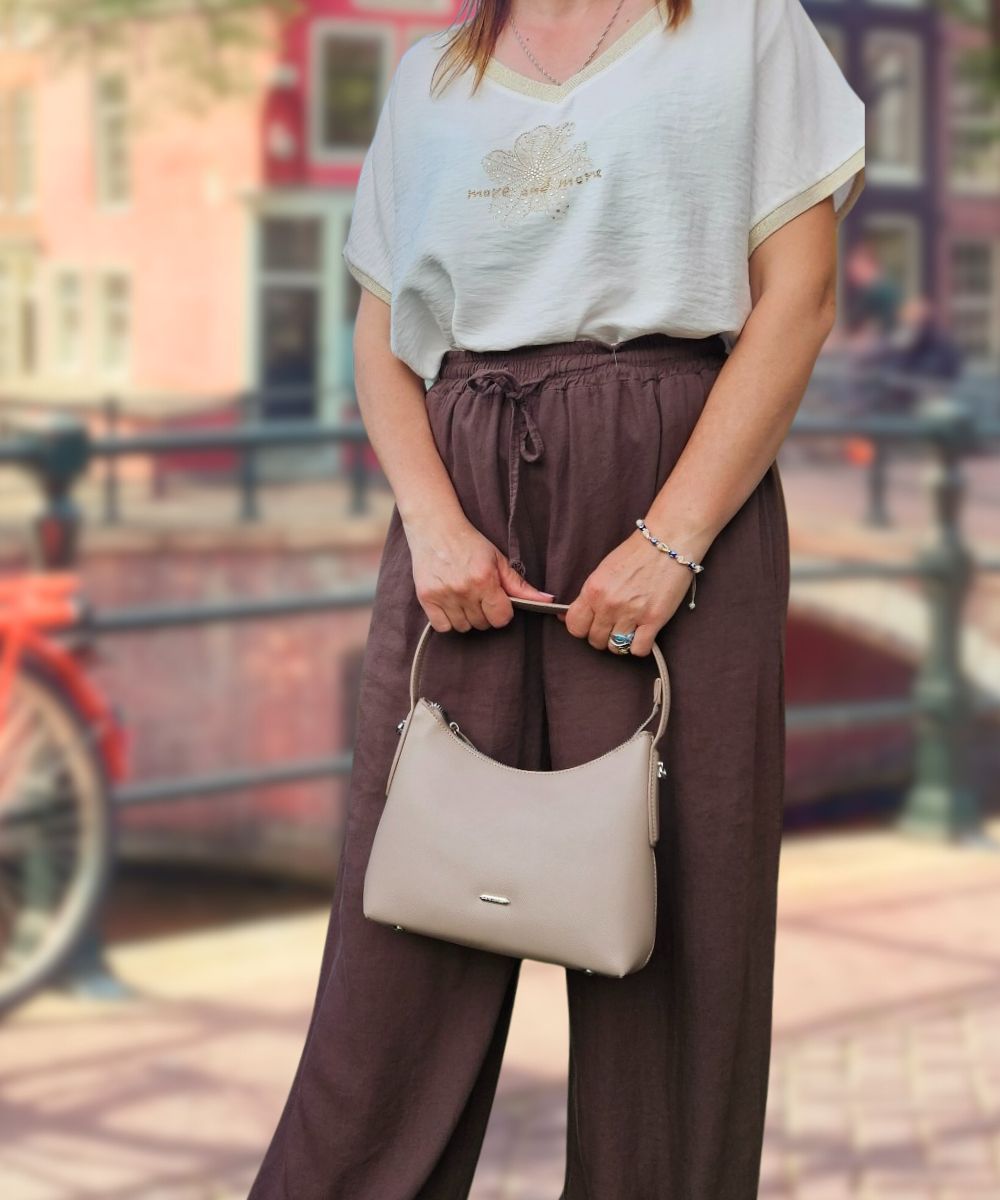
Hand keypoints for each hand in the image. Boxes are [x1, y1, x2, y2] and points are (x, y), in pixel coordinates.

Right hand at [406, 514, 553, 632]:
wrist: (435, 528)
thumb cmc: (469, 543)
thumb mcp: (498, 560)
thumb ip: (520, 585)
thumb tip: (547, 601)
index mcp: (485, 580)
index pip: (501, 618)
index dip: (502, 612)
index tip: (497, 601)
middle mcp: (464, 590)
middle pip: (482, 624)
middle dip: (485, 614)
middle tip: (479, 596)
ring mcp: (444, 595)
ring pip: (463, 627)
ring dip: (467, 618)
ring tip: (464, 598)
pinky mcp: (426, 598)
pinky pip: (443, 627)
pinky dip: (448, 621)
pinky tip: (451, 605)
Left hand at [559, 529, 696, 654]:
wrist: (668, 543)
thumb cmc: (636, 553)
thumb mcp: (603, 571)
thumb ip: (588, 595)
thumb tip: (566, 615)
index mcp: (593, 590)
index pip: (574, 626)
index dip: (582, 628)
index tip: (591, 624)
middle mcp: (609, 604)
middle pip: (595, 640)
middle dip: (602, 636)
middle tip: (613, 625)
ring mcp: (631, 613)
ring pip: (615, 648)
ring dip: (621, 642)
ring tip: (628, 629)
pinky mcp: (654, 620)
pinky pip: (639, 650)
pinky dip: (640, 646)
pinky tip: (643, 634)